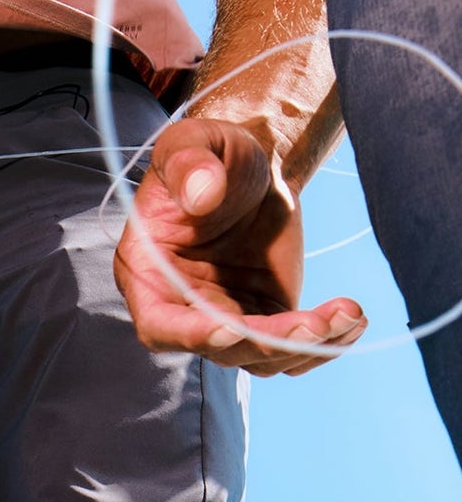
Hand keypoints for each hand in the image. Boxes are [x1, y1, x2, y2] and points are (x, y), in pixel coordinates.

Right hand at [114, 119, 366, 375]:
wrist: (253, 164)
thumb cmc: (211, 152)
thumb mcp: (192, 143)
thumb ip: (187, 164)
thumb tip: (202, 194)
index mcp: (149, 274)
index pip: (160, 325)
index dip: (190, 336)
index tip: (229, 328)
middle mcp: (183, 308)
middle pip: (221, 350)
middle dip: (269, 342)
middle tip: (315, 324)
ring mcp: (227, 316)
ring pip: (263, 358)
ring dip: (305, 347)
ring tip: (348, 313)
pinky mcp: (268, 317)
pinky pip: (295, 348)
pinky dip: (326, 344)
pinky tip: (353, 320)